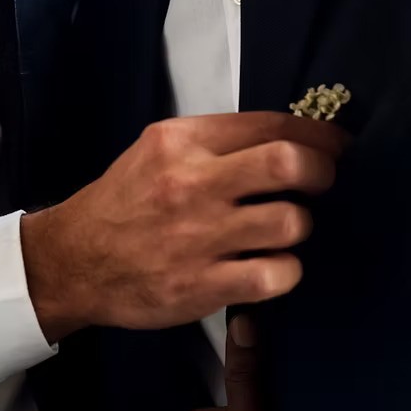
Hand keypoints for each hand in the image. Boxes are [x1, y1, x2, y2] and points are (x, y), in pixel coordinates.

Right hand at [20, 113, 346, 340]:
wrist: (75, 260)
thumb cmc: (125, 201)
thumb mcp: (157, 151)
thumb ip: (214, 142)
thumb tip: (289, 137)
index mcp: (182, 142)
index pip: (269, 124)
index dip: (317, 134)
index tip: (335, 145)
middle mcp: (192, 184)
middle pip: (287, 164)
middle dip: (321, 172)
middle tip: (321, 183)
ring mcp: (198, 237)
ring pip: (290, 223)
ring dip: (299, 227)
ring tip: (282, 231)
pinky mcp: (202, 286)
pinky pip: (275, 276)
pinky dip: (286, 272)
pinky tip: (271, 268)